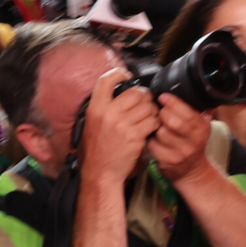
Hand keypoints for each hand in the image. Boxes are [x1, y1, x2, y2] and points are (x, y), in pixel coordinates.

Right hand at [80, 69, 158, 184]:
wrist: (100, 173)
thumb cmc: (95, 150)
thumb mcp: (90, 124)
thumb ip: (102, 107)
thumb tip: (116, 92)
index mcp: (95, 108)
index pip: (106, 80)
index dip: (119, 74)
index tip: (126, 77)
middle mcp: (108, 113)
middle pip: (135, 92)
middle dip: (144, 97)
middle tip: (145, 104)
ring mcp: (122, 124)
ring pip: (147, 106)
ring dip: (152, 111)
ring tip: (148, 118)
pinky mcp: (135, 135)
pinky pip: (153, 121)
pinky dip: (155, 124)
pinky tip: (150, 128)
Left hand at [147, 93, 213, 184]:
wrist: (193, 171)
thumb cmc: (193, 143)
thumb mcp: (201, 127)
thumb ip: (200, 110)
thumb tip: (196, 91)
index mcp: (202, 128)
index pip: (187, 112)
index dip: (172, 102)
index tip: (163, 97)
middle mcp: (194, 141)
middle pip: (172, 121)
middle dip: (162, 114)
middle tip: (159, 112)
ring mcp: (181, 153)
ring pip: (161, 133)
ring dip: (155, 127)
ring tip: (157, 126)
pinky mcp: (168, 162)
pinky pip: (153, 145)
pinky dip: (151, 140)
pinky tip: (153, 138)